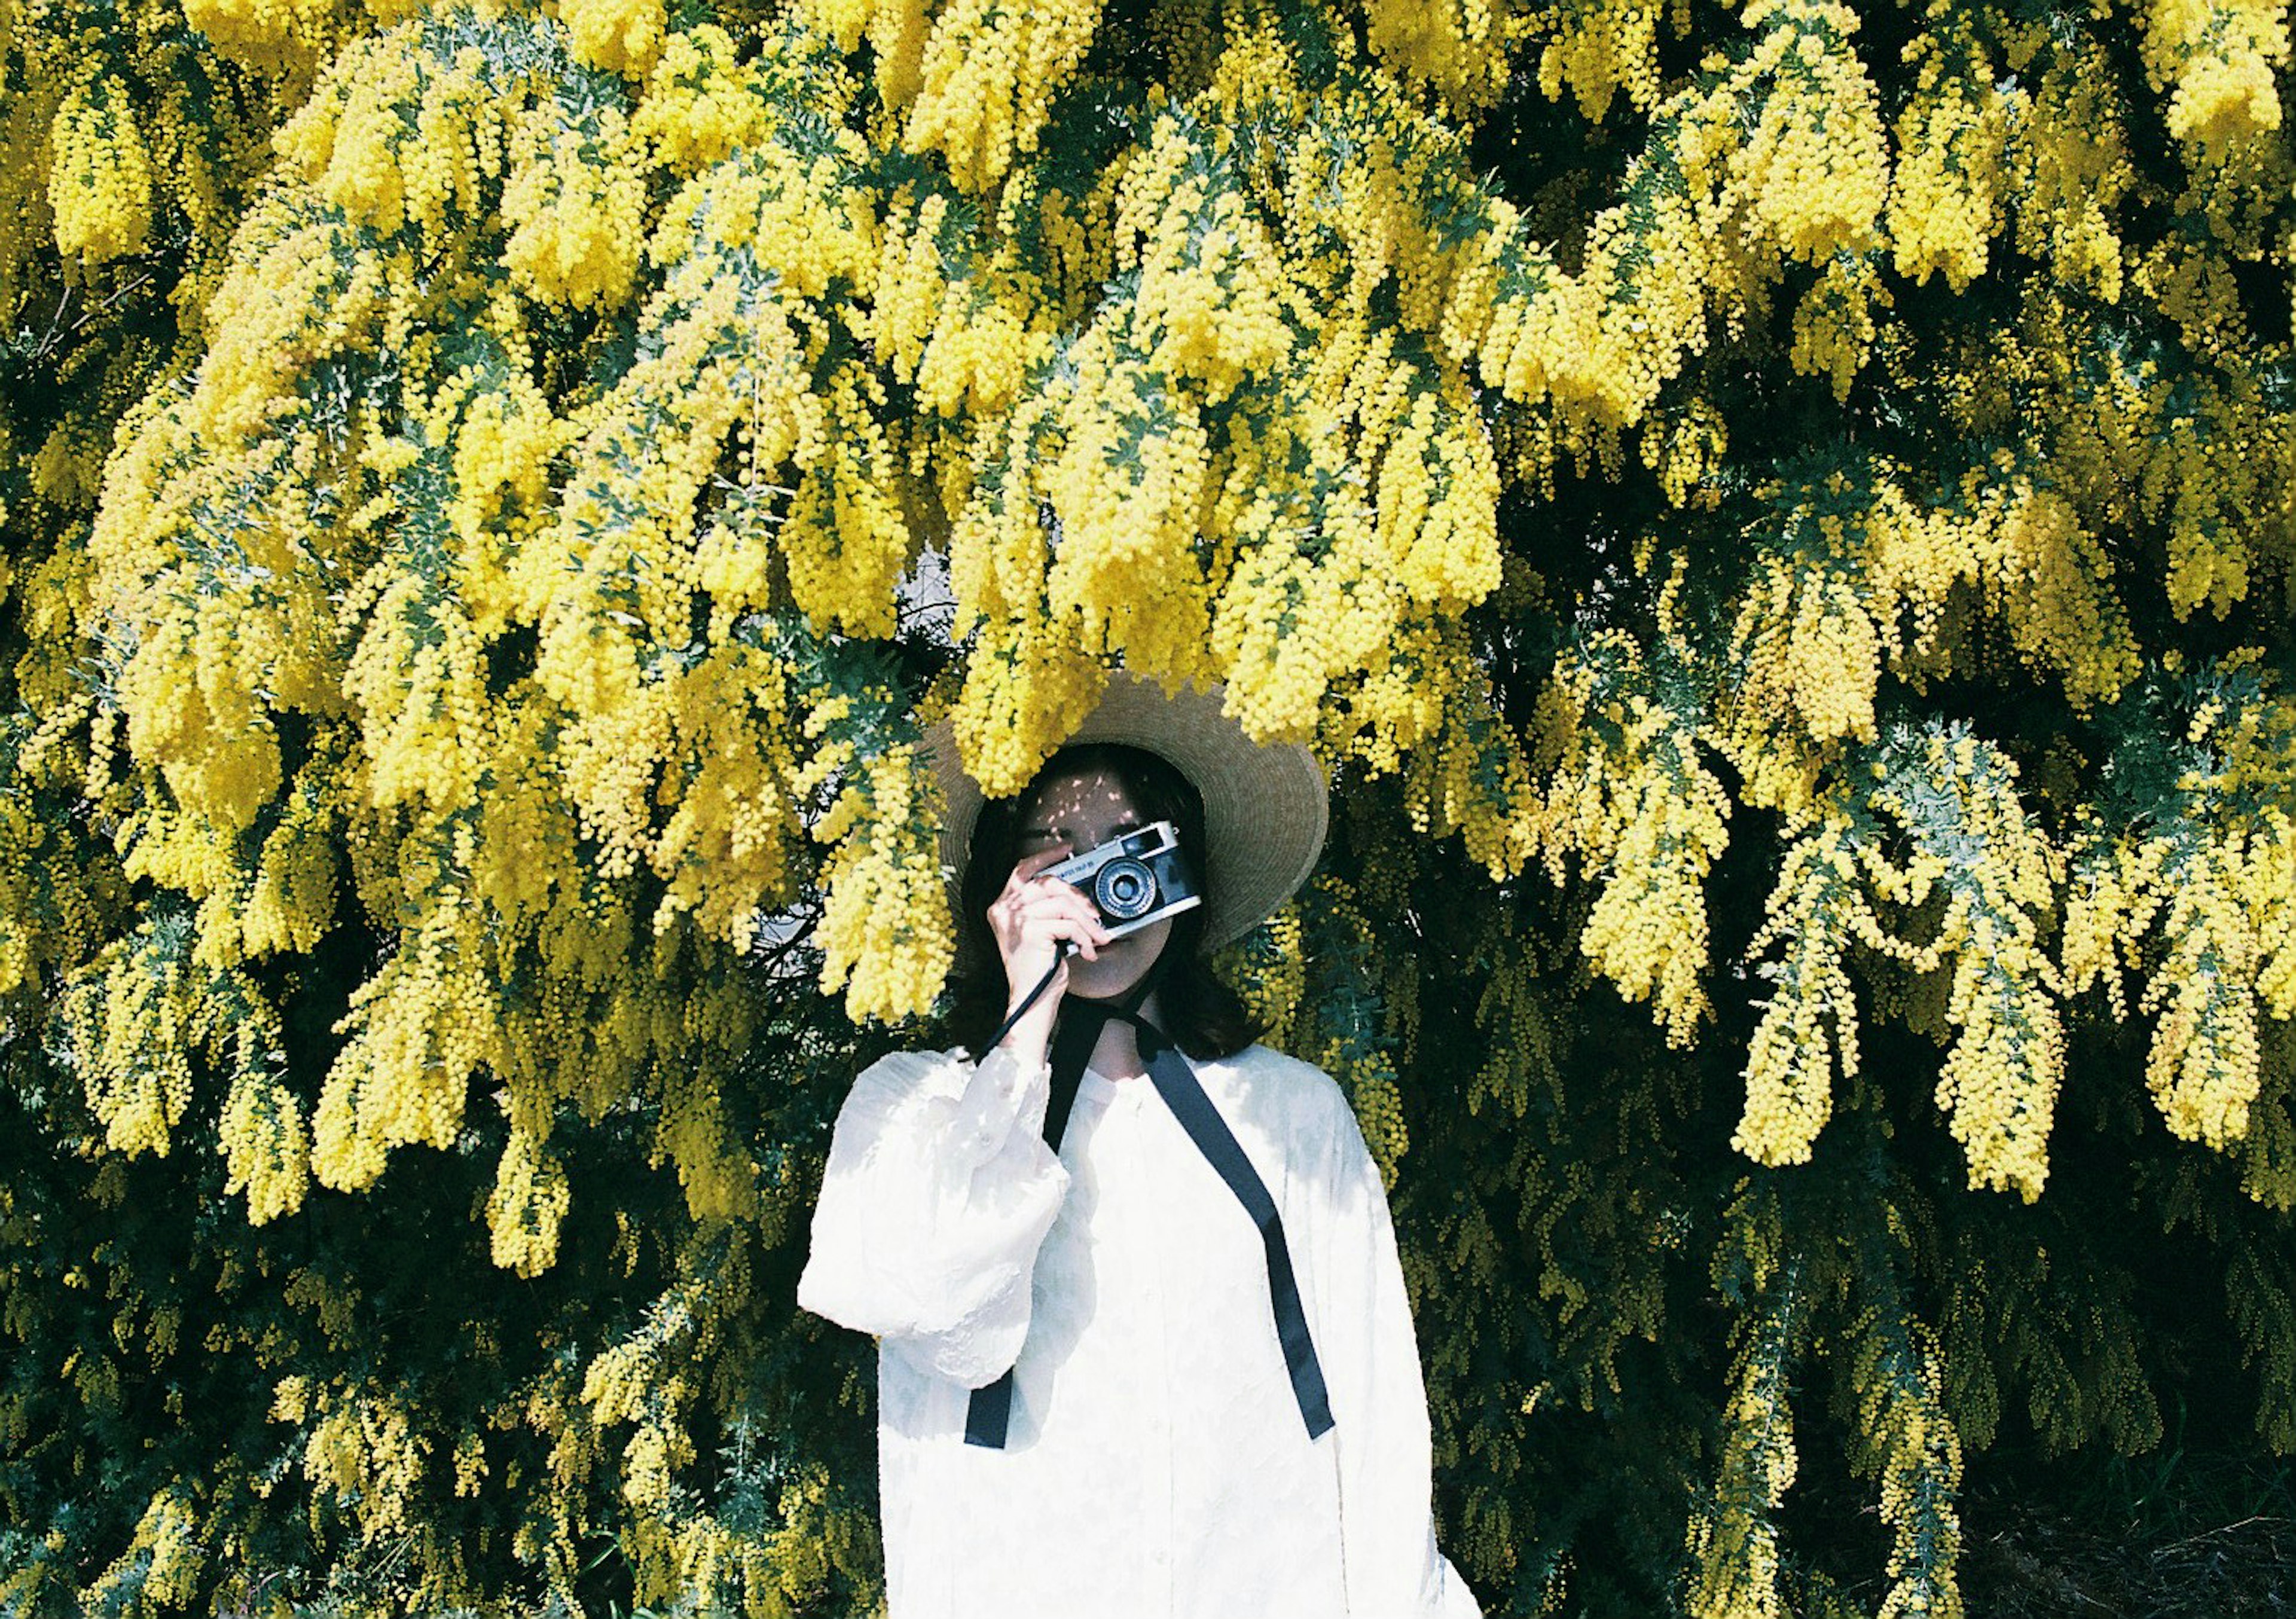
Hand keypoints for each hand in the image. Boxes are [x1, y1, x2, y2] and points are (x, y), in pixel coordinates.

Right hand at [986, 846, 1111, 1066]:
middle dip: (1079, 898)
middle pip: (1050, 884)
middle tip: (1096, 916)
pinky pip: (1069, 924)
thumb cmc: (1036, 969)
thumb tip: (1077, 895)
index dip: (1045, 856)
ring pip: (1064, 905)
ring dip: (1087, 924)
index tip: (1066, 849)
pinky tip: (1086, 952)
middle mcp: (1004, 909)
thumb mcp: (1039, 932)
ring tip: (1096, 939)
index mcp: (1002, 907)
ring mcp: (1015, 919)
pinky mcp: (1030, 930)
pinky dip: (1084, 938)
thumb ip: (1047, 908)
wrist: (1030, 999)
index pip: (1022, 869)